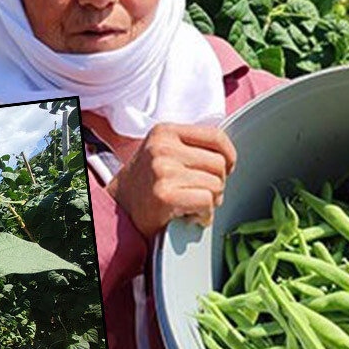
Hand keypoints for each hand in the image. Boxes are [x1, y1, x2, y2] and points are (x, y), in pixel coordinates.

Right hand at [108, 123, 236, 235]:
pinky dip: (205, 214)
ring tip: (193, 205)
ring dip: (212, 201)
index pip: (215, 136)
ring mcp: (163, 170)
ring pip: (216, 184)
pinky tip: (192, 216)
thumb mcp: (164, 152)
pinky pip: (207, 202)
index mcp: (165, 132)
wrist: (119, 208)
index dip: (229, 155)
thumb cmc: (147, 182)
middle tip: (201, 193)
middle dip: (218, 183)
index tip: (226, 168)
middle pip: (219, 164)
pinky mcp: (165, 195)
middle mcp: (163, 147)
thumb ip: (191, 147)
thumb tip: (228, 157)